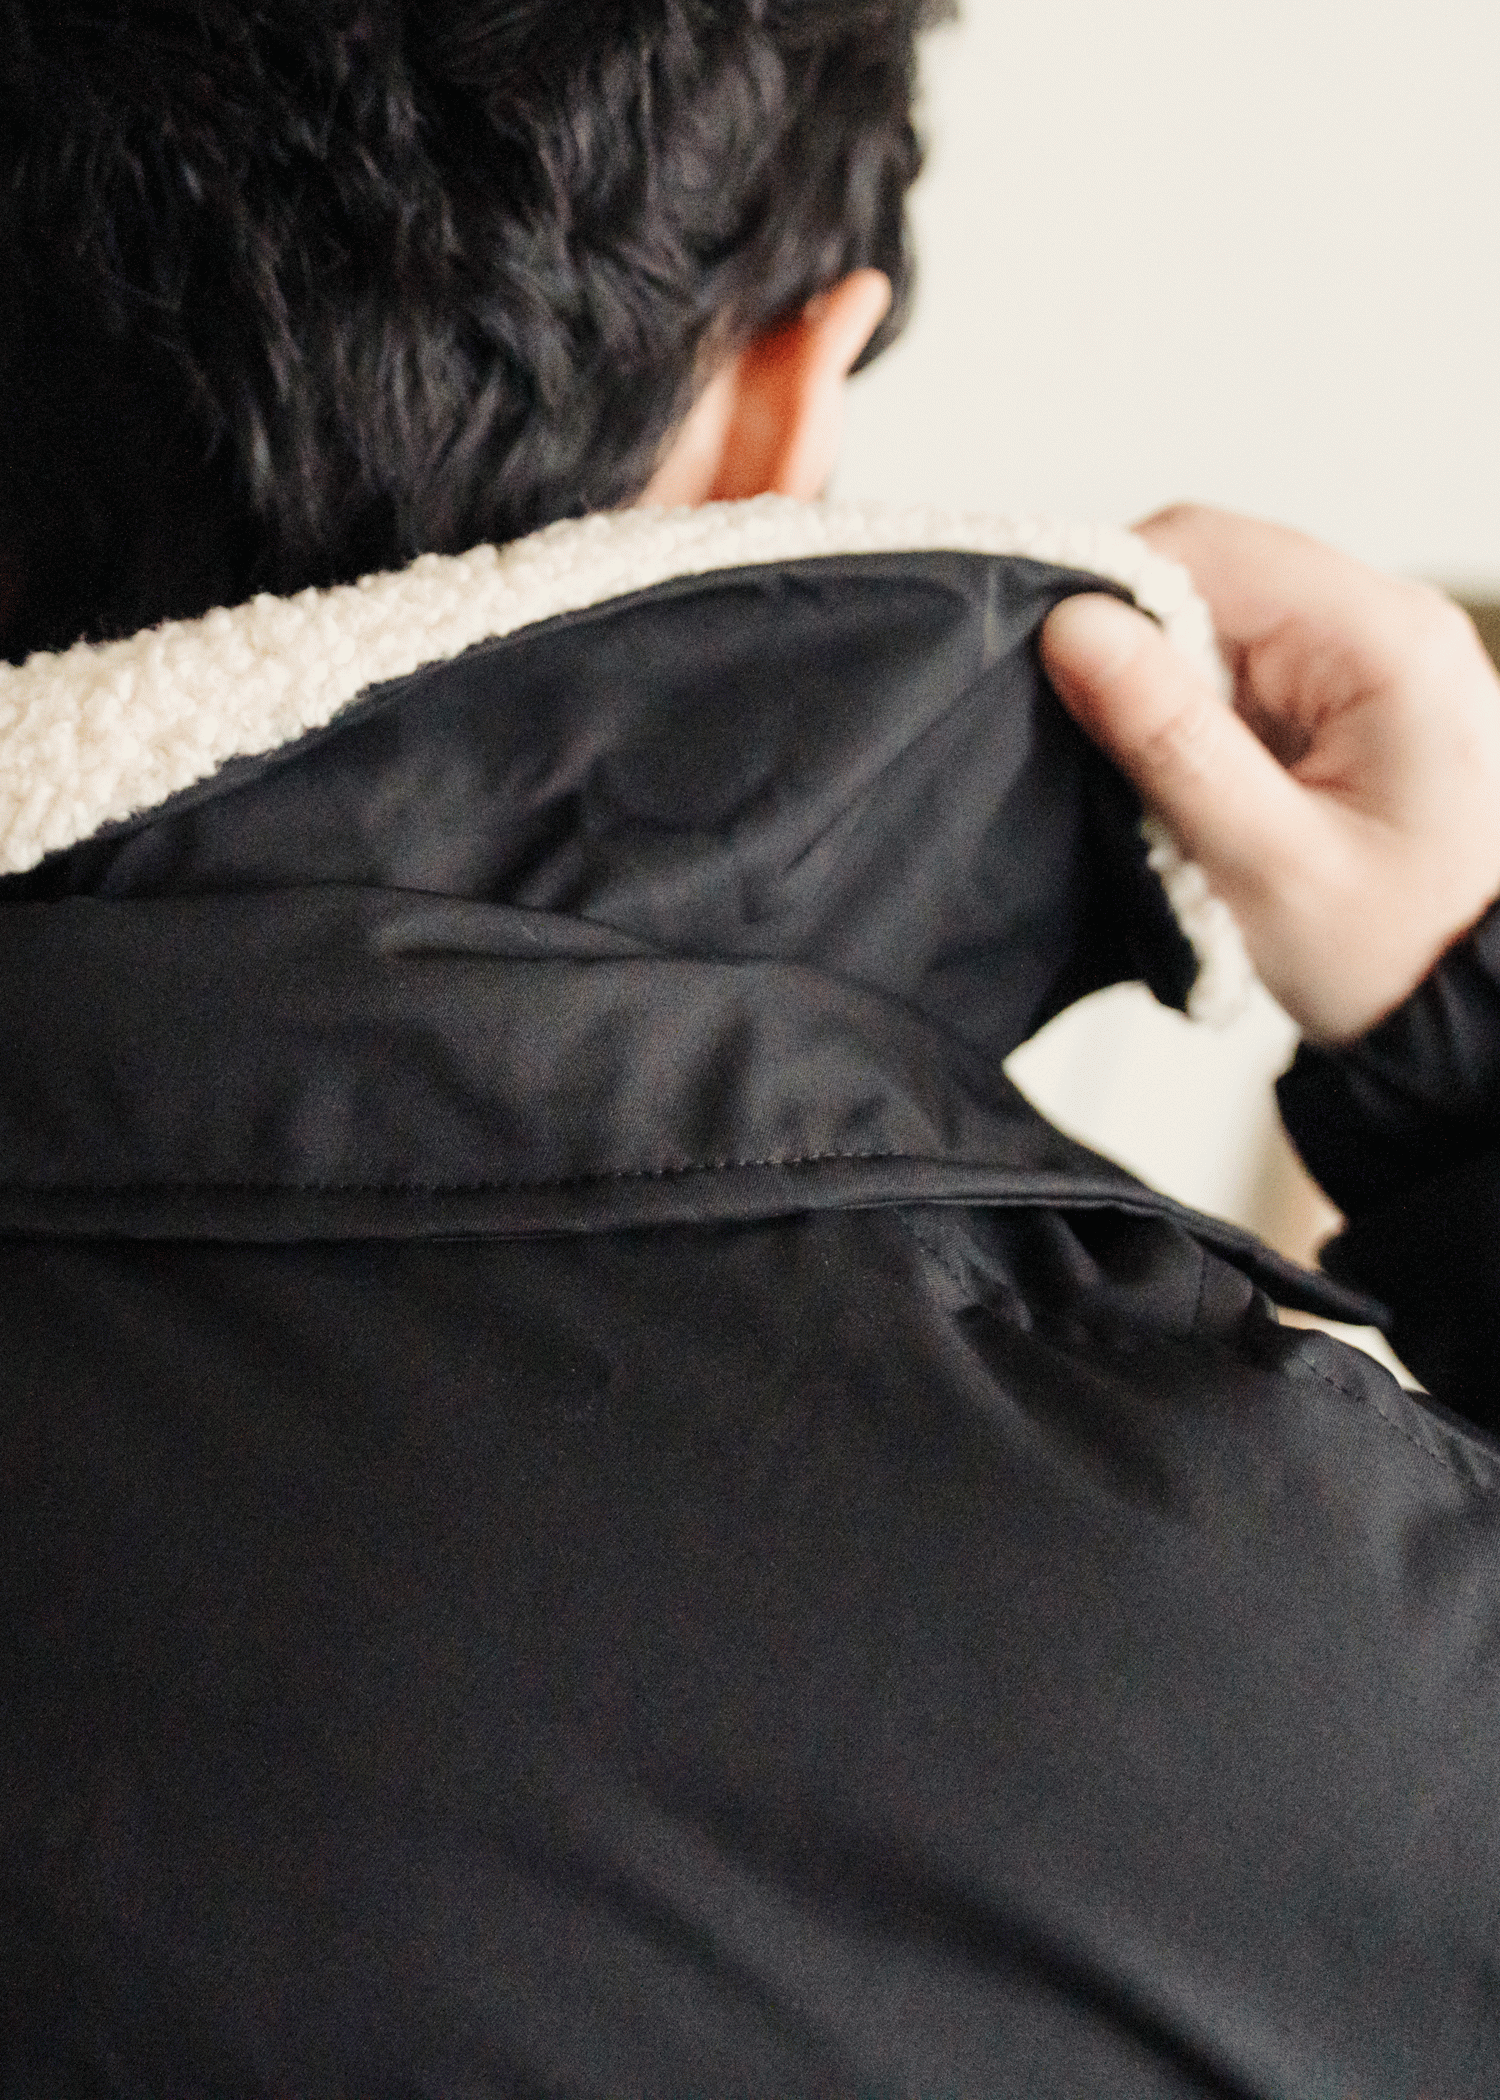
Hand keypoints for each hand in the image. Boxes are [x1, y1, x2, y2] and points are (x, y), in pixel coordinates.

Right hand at [1040, 505, 1499, 1042]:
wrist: (1467, 1015)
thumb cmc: (1398, 952)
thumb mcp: (1267, 861)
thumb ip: (1168, 737)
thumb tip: (1073, 628)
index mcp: (1387, 641)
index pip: (1210, 548)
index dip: (1109, 590)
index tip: (1046, 667)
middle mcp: (1389, 624)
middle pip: (1212, 572)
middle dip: (1135, 647)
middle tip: (1099, 746)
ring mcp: (1371, 657)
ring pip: (1218, 621)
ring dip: (1163, 689)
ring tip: (1155, 780)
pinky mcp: (1349, 695)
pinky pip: (1242, 668)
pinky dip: (1195, 716)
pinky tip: (1191, 783)